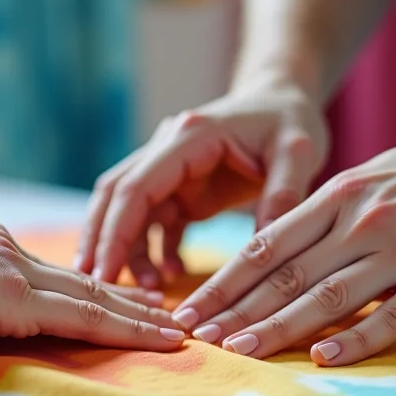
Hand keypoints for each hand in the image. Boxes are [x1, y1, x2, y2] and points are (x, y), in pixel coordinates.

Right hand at [0, 177, 186, 348]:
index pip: (47, 279)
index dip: (84, 292)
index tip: (113, 302)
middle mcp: (8, 257)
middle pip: (83, 285)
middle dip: (128, 303)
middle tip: (169, 315)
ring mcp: (13, 273)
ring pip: (96, 299)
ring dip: (141, 317)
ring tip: (179, 331)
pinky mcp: (11, 298)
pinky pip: (85, 319)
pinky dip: (129, 331)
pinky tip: (162, 340)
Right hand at [75, 84, 328, 287]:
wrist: (286, 102)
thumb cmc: (291, 121)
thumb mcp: (299, 152)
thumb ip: (283, 195)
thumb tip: (264, 252)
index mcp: (189, 137)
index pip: (136, 186)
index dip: (115, 232)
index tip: (103, 272)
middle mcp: (169, 149)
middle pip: (117, 197)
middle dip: (102, 242)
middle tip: (96, 286)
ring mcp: (172, 171)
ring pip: (130, 212)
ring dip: (128, 251)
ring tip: (146, 292)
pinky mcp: (181, 190)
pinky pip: (155, 223)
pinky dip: (154, 250)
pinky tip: (169, 276)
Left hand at [171, 118, 395, 364]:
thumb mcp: (376, 175)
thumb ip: (329, 211)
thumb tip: (281, 246)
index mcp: (341, 197)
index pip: (266, 246)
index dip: (224, 281)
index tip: (189, 308)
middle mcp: (364, 224)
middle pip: (286, 276)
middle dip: (235, 311)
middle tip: (193, 339)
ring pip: (328, 297)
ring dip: (279, 328)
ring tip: (238, 353)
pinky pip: (394, 316)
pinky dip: (358, 339)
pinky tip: (325, 359)